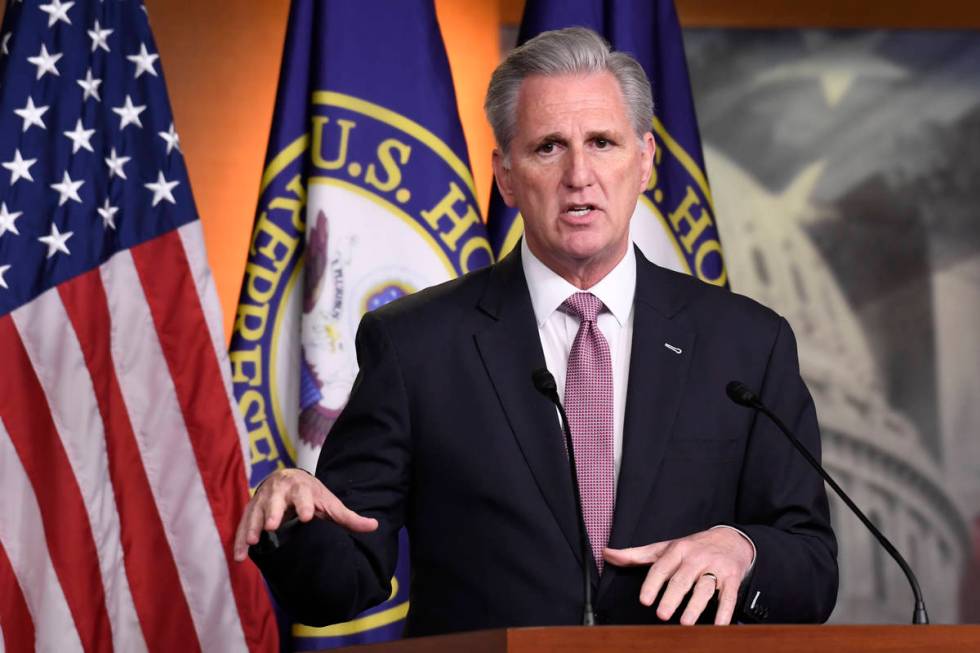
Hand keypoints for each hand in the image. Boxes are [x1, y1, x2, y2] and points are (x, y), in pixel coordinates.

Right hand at [232, 468, 377, 560]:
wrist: (288, 478)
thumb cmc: (313, 496)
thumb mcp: (330, 504)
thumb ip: (349, 517)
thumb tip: (375, 526)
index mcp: (302, 488)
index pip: (304, 495)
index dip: (305, 505)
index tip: (307, 517)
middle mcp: (280, 491)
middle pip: (276, 501)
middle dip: (274, 512)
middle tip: (272, 526)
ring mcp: (263, 500)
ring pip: (256, 512)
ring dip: (252, 526)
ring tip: (252, 542)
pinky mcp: (251, 511)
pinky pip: (243, 525)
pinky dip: (240, 540)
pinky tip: (241, 557)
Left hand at [604, 527, 753, 624]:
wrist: (731, 539)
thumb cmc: (692, 547)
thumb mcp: (664, 548)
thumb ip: (636, 554)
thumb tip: (608, 554)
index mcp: (677, 550)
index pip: (662, 567)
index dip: (652, 583)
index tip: (644, 600)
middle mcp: (696, 558)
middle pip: (682, 579)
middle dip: (672, 597)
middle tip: (662, 614)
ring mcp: (715, 568)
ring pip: (705, 588)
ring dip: (695, 606)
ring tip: (686, 622)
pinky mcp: (732, 578)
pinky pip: (729, 596)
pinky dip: (724, 611)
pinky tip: (718, 624)